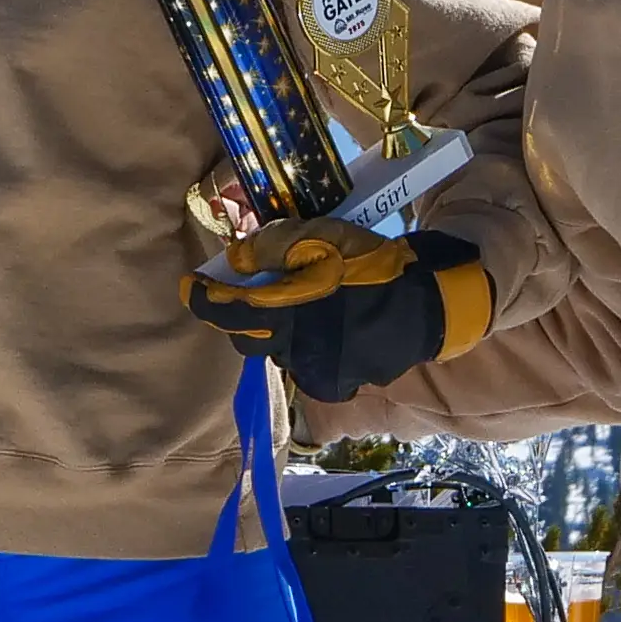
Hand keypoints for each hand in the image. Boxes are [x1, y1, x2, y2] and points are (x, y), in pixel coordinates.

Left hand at [188, 224, 494, 402]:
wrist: (428, 305)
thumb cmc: (372, 264)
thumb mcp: (321, 237)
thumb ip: (273, 247)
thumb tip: (236, 261)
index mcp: (287, 312)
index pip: (226, 312)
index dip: (204, 299)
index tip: (192, 286)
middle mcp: (295, 350)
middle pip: (248, 337)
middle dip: (245, 316)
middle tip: (257, 293)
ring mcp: (317, 371)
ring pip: (279, 350)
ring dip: (281, 330)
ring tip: (306, 306)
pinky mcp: (337, 384)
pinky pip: (307, 363)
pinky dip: (308, 345)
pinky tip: (329, 327)